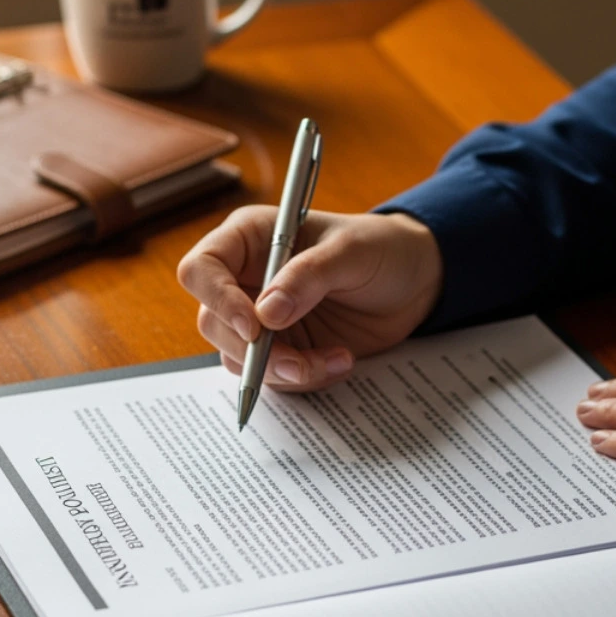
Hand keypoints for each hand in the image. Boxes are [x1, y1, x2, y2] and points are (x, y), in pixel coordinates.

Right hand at [176, 208, 442, 391]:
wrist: (414, 281)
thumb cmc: (380, 248)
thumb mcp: (351, 252)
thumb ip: (308, 277)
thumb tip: (265, 314)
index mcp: (250, 239)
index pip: (201, 269)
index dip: (217, 300)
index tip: (253, 327)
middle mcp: (245, 279)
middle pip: (212, 323)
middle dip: (254, 351)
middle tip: (298, 361)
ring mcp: (261, 318)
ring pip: (239, 358)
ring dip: (283, 370)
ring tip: (335, 359)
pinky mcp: (283, 348)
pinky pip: (272, 376)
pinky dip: (304, 378)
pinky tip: (340, 361)